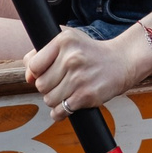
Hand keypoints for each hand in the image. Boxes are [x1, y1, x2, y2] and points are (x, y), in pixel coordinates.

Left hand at [21, 26, 149, 115]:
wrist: (123, 61)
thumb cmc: (91, 53)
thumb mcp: (69, 42)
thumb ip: (42, 54)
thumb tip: (28, 77)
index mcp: (64, 41)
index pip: (33, 66)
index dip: (37, 73)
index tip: (48, 72)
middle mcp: (71, 58)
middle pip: (40, 85)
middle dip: (48, 87)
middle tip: (63, 81)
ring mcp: (79, 78)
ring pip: (49, 100)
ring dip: (56, 99)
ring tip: (69, 90)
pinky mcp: (86, 95)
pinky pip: (60, 111)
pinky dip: (61, 112)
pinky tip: (70, 102)